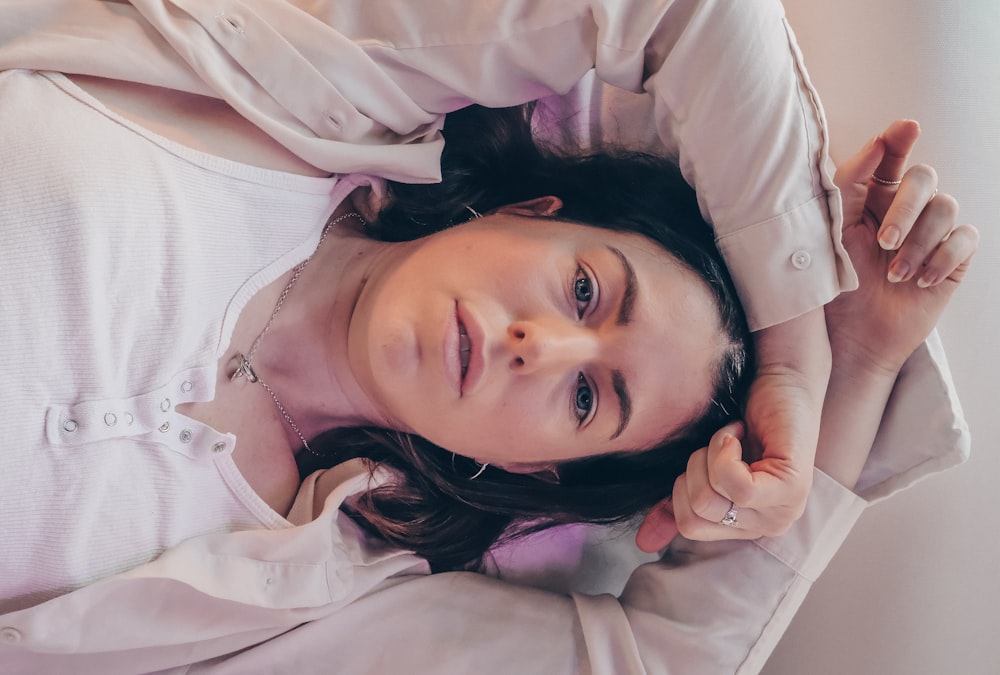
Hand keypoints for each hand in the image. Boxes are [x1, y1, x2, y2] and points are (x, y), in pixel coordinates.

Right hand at [637, 308, 828, 549]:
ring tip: (732, 437)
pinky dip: (725, 449)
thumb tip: (644, 543)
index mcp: (745, 525)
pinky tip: (738, 432)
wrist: (778, 380)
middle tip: (720, 446)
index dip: (682, 486)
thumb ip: (672, 504)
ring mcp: (783, 509)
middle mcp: (767, 525)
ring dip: (710, 455)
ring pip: (712, 500)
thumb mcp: (700, 466)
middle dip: (694, 469)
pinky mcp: (792, 487)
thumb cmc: (741, 420)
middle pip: (696, 515)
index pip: (689, 527)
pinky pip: (737, 487)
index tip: (705, 457)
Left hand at [827, 120, 977, 373]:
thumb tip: (876, 143)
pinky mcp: (953, 259)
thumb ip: (848, 184)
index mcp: (872, 197)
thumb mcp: (833, 232)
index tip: (906, 128)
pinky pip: (965, 239)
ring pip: (946, 208)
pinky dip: (941, 258)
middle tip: (884, 242)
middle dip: (905, 208)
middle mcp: (906, 208)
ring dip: (919, 242)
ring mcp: (933, 232)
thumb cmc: (835, 284)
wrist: (852, 336)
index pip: (890, 157)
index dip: (899, 139)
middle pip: (924, 179)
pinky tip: (919, 281)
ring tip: (894, 275)